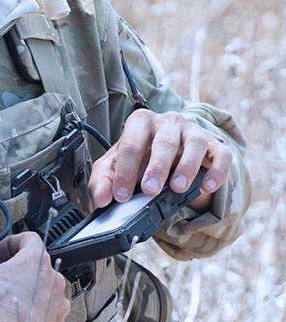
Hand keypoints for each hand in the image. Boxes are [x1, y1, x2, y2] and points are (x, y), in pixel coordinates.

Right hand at [0, 227, 69, 321]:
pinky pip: (47, 314)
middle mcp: (51, 282)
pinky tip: (14, 318)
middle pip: (35, 266)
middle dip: (13, 271)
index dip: (9, 243)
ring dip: (25, 292)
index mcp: (35, 263)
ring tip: (4, 299)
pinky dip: (32, 314)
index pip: (29, 239)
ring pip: (43, 290)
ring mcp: (56, 305)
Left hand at [89, 109, 231, 210]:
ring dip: (187, 167)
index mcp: (140, 122)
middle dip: (156, 168)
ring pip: (195, 144)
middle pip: (164, 142)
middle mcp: (168, 122)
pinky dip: (217, 171)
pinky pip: (221, 154)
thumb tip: (101, 199)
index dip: (125, 171)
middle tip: (149, 191)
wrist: (167, 153)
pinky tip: (207, 186)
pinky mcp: (214, 144)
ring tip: (177, 188)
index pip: (131, 144)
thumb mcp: (114, 167)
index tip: (121, 195)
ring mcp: (193, 131)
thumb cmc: (138, 158)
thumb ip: (102, 181)